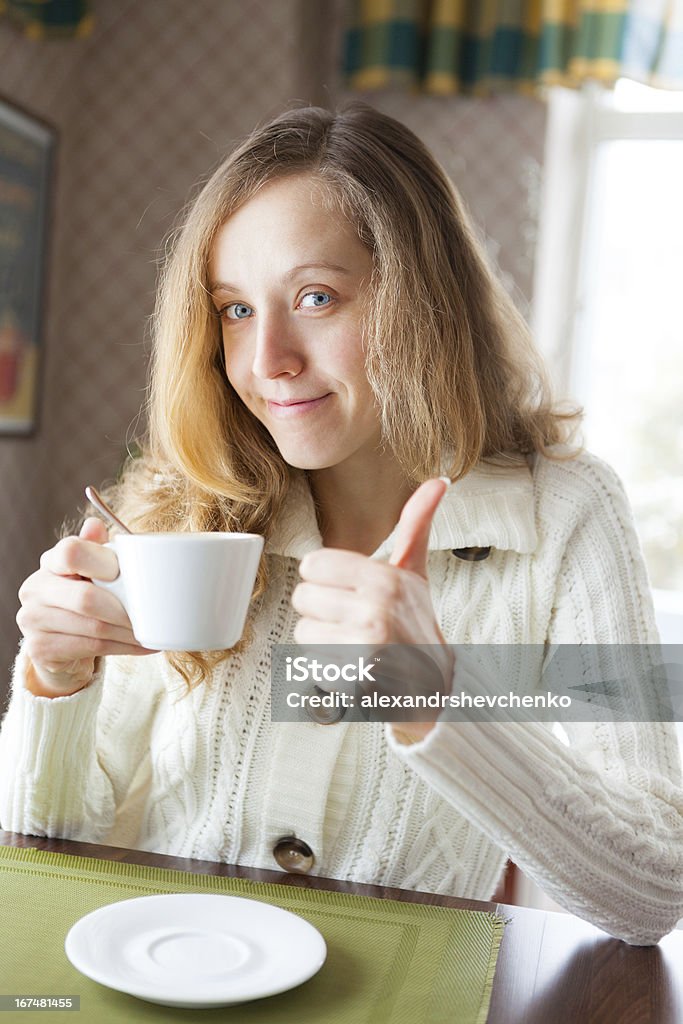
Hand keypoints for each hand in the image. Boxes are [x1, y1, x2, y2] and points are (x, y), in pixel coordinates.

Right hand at [17, 517, 155, 696]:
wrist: (62, 642)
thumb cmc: (85, 596)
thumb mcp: (94, 570)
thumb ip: (98, 549)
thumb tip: (96, 525)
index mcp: (50, 561)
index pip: (71, 552)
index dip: (103, 563)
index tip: (130, 576)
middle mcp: (35, 588)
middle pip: (86, 599)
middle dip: (125, 610)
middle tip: (152, 615)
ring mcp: (33, 620)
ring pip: (93, 628)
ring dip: (130, 633)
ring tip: (153, 632)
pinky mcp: (40, 648)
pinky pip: (91, 648)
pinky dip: (123, 648)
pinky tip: (141, 645)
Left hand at [292, 479, 454, 739]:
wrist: (434, 687)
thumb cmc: (415, 625)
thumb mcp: (415, 573)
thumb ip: (417, 525)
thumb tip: (440, 481)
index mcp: (386, 578)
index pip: (314, 564)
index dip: (324, 580)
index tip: (346, 593)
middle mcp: (376, 609)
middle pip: (303, 597)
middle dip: (321, 613)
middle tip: (350, 624)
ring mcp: (366, 645)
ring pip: (303, 633)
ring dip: (322, 644)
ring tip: (352, 647)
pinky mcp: (355, 678)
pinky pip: (310, 665)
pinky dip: (325, 671)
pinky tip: (352, 670)